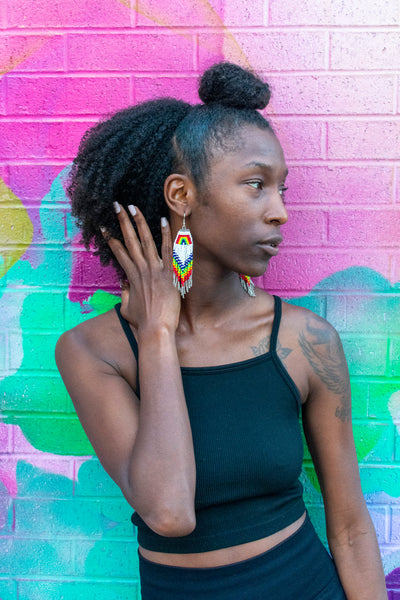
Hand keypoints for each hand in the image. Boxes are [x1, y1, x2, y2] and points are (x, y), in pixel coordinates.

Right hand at [102, 203, 180, 335]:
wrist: (156, 329)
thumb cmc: (143, 323)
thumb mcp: (127, 308)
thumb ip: (125, 294)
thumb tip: (123, 285)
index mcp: (131, 277)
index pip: (119, 252)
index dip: (111, 239)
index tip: (104, 227)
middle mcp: (141, 270)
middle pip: (129, 240)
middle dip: (122, 221)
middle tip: (116, 205)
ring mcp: (154, 270)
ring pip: (145, 241)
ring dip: (139, 222)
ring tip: (133, 207)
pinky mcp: (169, 273)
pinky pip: (168, 250)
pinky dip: (165, 235)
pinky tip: (162, 221)